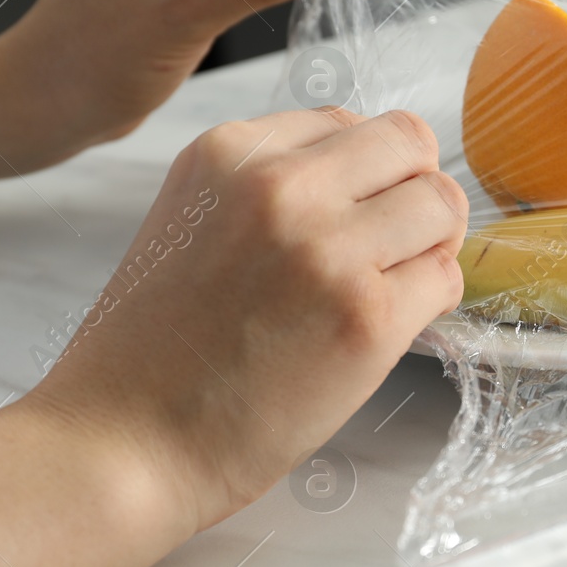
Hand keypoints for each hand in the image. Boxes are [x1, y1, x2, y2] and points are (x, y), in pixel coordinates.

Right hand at [27, 106, 466, 529]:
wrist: (121, 443)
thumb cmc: (152, 351)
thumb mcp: (190, 221)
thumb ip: (268, 187)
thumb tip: (367, 178)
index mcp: (230, 151)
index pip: (348, 122)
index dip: (365, 171)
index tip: (351, 215)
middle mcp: (281, 186)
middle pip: (409, 142)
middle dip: (413, 190)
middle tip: (392, 244)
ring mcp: (329, 249)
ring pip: (442, 204)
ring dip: (431, 244)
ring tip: (391, 286)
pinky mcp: (367, 317)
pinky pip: (445, 278)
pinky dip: (431, 302)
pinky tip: (384, 330)